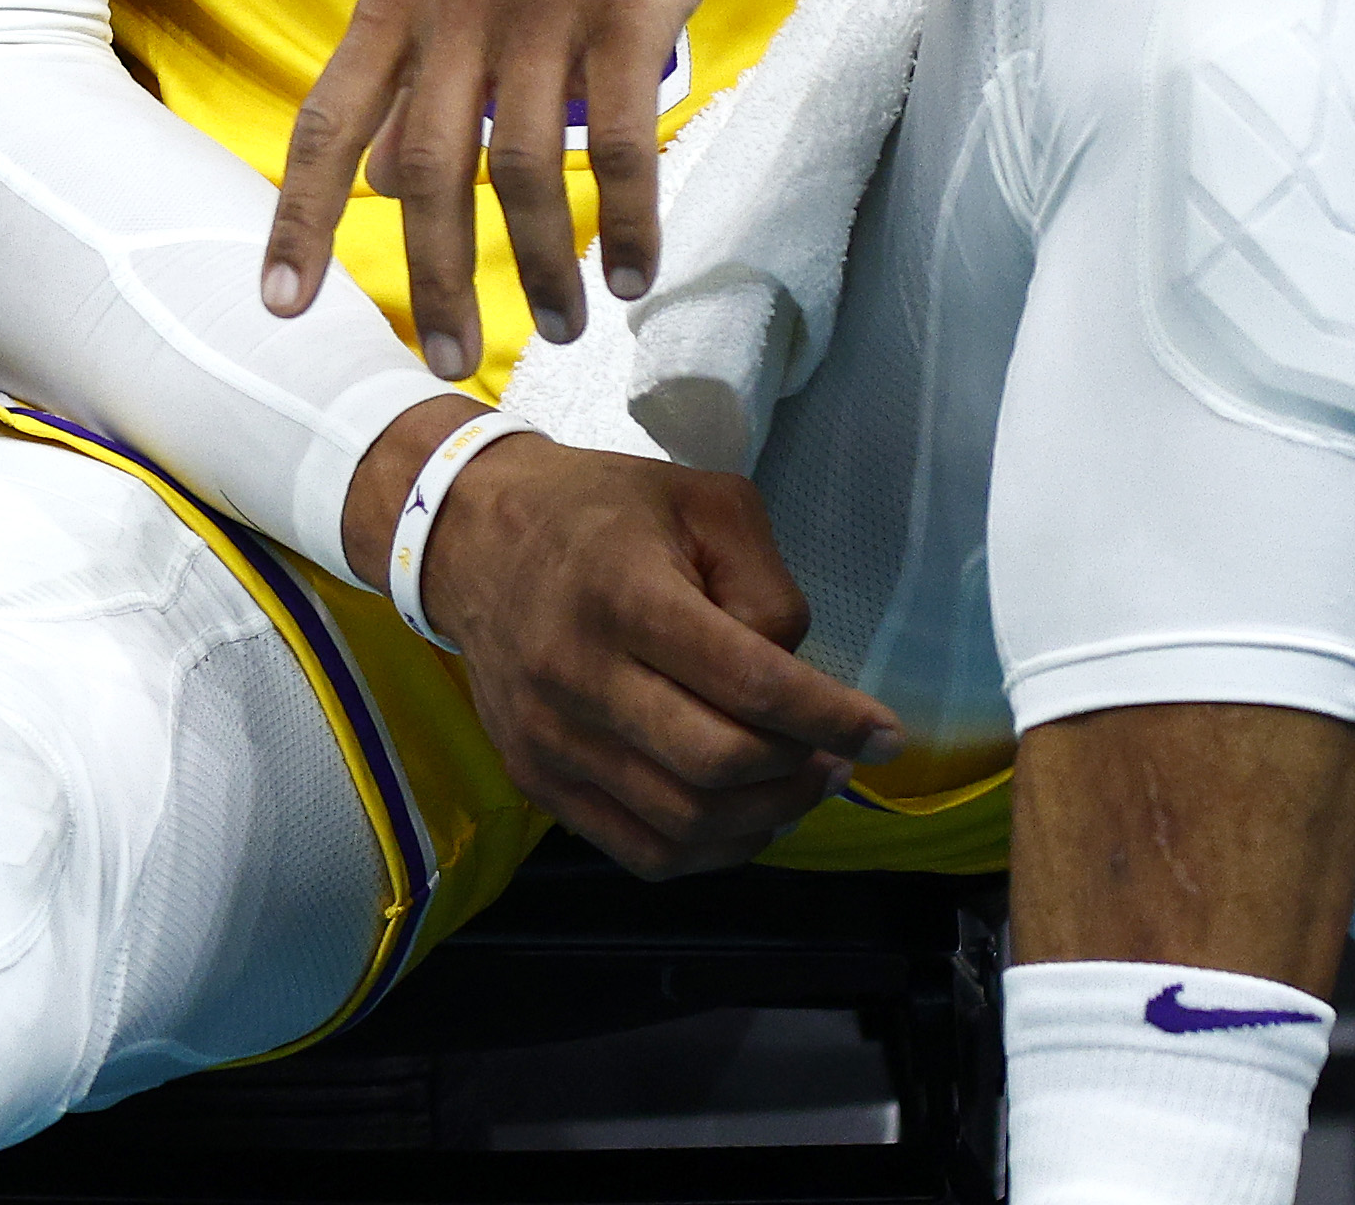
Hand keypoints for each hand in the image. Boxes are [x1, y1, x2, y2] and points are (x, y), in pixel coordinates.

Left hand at [266, 0, 755, 381]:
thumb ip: (409, 64)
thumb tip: (373, 179)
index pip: (328, 123)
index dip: (297, 219)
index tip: (279, 305)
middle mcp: (457, 4)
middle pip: (427, 171)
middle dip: (435, 279)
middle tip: (452, 359)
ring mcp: (543, 4)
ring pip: (527, 169)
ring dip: (544, 263)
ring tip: (563, 319)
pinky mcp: (630, 5)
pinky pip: (625, 141)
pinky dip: (629, 221)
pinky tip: (635, 271)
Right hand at [418, 435, 901, 877]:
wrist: (469, 536)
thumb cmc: (601, 512)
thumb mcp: (703, 503)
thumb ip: (766, 586)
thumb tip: (793, 678)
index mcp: (625, 594)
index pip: (749, 684)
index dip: (832, 719)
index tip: (885, 734)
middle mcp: (578, 674)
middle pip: (719, 765)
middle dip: (801, 772)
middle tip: (836, 757)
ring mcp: (550, 737)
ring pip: (685, 822)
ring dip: (766, 817)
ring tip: (797, 784)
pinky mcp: (534, 777)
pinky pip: (641, 851)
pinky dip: (709, 850)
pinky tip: (741, 815)